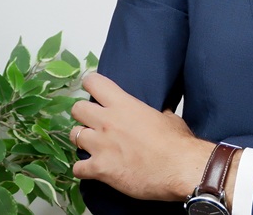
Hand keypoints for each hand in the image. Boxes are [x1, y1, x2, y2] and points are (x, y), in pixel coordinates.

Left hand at [70, 73, 214, 201]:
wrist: (179, 168)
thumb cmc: (177, 143)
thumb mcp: (168, 118)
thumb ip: (157, 114)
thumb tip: (160, 116)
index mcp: (124, 104)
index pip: (93, 82)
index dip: (91, 85)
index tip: (94, 92)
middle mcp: (106, 121)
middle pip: (77, 109)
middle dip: (83, 115)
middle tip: (93, 123)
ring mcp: (100, 145)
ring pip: (73, 135)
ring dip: (82, 140)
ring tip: (93, 147)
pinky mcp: (99, 168)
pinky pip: (77, 167)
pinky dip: (83, 169)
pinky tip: (92, 170)